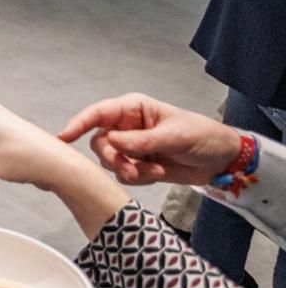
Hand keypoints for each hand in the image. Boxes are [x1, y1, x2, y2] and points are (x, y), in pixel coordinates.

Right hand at [60, 93, 242, 185]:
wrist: (222, 160)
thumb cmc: (202, 136)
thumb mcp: (175, 135)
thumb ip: (142, 140)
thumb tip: (111, 142)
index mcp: (132, 109)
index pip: (98, 114)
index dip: (78, 124)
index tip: (64, 137)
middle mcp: (126, 126)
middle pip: (99, 143)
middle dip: (113, 158)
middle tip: (132, 169)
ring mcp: (131, 147)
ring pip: (109, 161)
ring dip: (129, 170)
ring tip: (154, 171)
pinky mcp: (137, 165)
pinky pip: (123, 175)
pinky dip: (138, 178)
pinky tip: (158, 173)